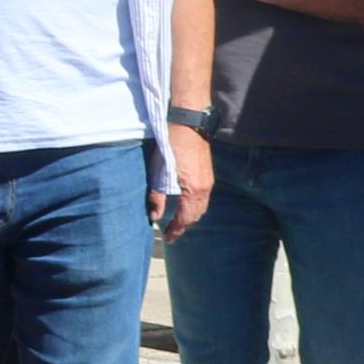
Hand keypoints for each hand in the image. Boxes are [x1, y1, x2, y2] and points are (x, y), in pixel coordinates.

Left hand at [153, 126, 213, 241]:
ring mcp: (208, 181)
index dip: (176, 230)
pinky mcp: (208, 175)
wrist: (190, 124)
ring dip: (191, 216)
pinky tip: (186, 203)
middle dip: (184, 226)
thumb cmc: (172, 145)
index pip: (186, 218)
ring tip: (178, 220)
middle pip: (196, 215)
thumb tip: (154, 216)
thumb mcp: (159, 171)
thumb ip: (157, 196)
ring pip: (202, 207)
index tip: (169, 238)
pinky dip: (195, 206)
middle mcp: (204, 188)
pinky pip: (204, 198)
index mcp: (192, 190)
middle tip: (172, 232)